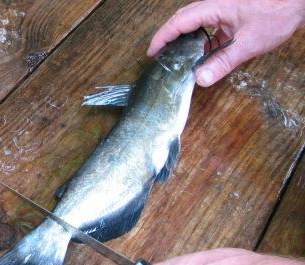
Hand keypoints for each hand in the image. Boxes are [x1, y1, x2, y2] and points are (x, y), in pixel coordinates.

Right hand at [147, 0, 304, 86]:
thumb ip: (224, 62)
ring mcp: (223, 10)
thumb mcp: (249, 42)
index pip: (179, 22)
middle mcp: (214, 6)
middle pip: (183, 21)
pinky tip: (205, 57)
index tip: (152, 52)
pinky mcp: (231, 16)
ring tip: (177, 60)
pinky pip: (210, 29)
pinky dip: (202, 43)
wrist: (299, 0)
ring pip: (196, 25)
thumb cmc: (278, 12)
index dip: (162, 37)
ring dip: (185, 42)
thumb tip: (200, 79)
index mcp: (214, 7)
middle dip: (169, 38)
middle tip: (159, 56)